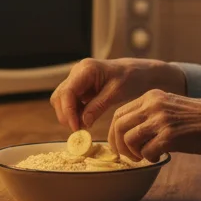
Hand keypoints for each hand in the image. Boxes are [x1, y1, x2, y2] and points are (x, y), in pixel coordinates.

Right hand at [51, 58, 185, 130]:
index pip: (67, 92)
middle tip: (79, 131)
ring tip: (84, 127)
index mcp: (86, 69)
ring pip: (62, 100)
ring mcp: (78, 79)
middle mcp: (78, 71)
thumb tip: (82, 122)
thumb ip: (98, 106)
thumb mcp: (117, 93)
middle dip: (66, 115)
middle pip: (60, 96)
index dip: (68, 112)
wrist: (140, 72)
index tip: (75, 128)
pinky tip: (86, 120)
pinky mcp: (81, 87)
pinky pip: (71, 101)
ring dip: (70, 115)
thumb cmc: (131, 78)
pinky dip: (75, 112)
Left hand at [108, 90, 200, 162]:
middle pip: (119, 126)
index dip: (115, 133)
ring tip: (145, 156)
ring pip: (130, 139)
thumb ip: (149, 114)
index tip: (120, 146)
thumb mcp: (169, 106)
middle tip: (129, 156)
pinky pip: (147, 152)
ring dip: (134, 153)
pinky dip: (150, 158)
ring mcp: (161, 120)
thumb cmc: (196, 119)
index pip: (119, 114)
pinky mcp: (170, 136)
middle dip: (119, 146)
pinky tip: (159, 157)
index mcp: (151, 97)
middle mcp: (153, 105)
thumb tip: (128, 133)